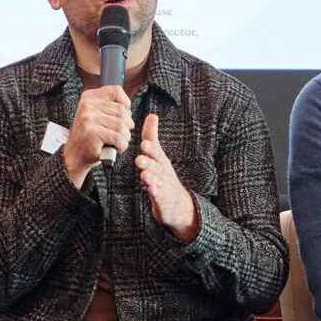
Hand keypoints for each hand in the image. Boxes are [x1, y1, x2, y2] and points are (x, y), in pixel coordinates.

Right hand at [62, 86, 133, 186]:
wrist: (74, 155)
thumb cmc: (90, 136)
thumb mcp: (96, 114)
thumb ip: (110, 106)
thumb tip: (128, 106)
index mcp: (89, 97)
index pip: (116, 91)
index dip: (125, 104)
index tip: (122, 116)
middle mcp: (87, 105)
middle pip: (122, 110)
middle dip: (127, 125)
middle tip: (120, 134)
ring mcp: (89, 118)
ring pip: (122, 125)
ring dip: (125, 137)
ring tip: (117, 142)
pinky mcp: (92, 133)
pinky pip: (118, 138)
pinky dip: (122, 146)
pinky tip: (115, 148)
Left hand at [133, 114, 199, 241]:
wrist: (179, 205)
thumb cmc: (164, 176)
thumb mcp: (158, 155)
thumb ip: (152, 137)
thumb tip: (152, 115)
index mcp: (160, 160)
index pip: (155, 152)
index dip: (151, 148)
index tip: (144, 143)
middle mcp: (162, 171)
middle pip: (156, 164)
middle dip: (149, 159)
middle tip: (141, 156)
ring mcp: (162, 185)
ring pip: (156, 179)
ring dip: (150, 175)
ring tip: (144, 173)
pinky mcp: (161, 198)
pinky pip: (158, 194)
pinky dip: (155, 191)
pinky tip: (151, 189)